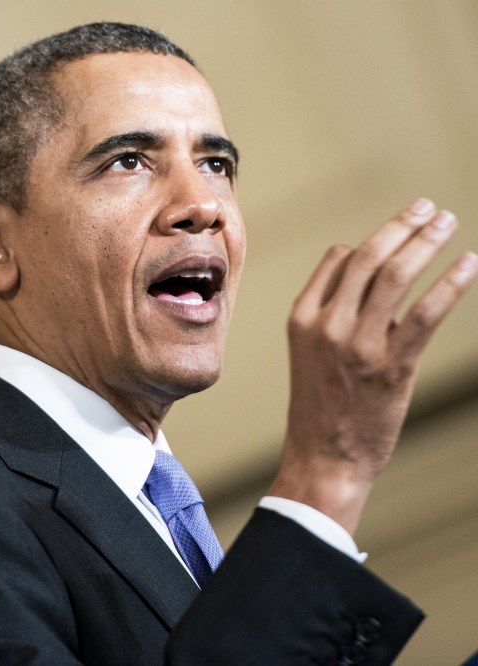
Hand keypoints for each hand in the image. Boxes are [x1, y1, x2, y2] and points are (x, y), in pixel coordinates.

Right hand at [268, 199, 476, 533]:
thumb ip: (330, 311)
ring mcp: (358, 344)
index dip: (372, 242)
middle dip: (403, 225)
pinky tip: (469, 264)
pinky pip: (426, 312)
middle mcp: (326, 324)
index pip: (338, 259)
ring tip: (447, 224)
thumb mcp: (308, 352)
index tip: (400, 230)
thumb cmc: (321, 406)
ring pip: (396, 275)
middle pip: (369, 257)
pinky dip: (451, 282)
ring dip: (427, 242)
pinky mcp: (392, 366)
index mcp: (302, 317)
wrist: (324, 457)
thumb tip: (366, 269)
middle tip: (430, 208)